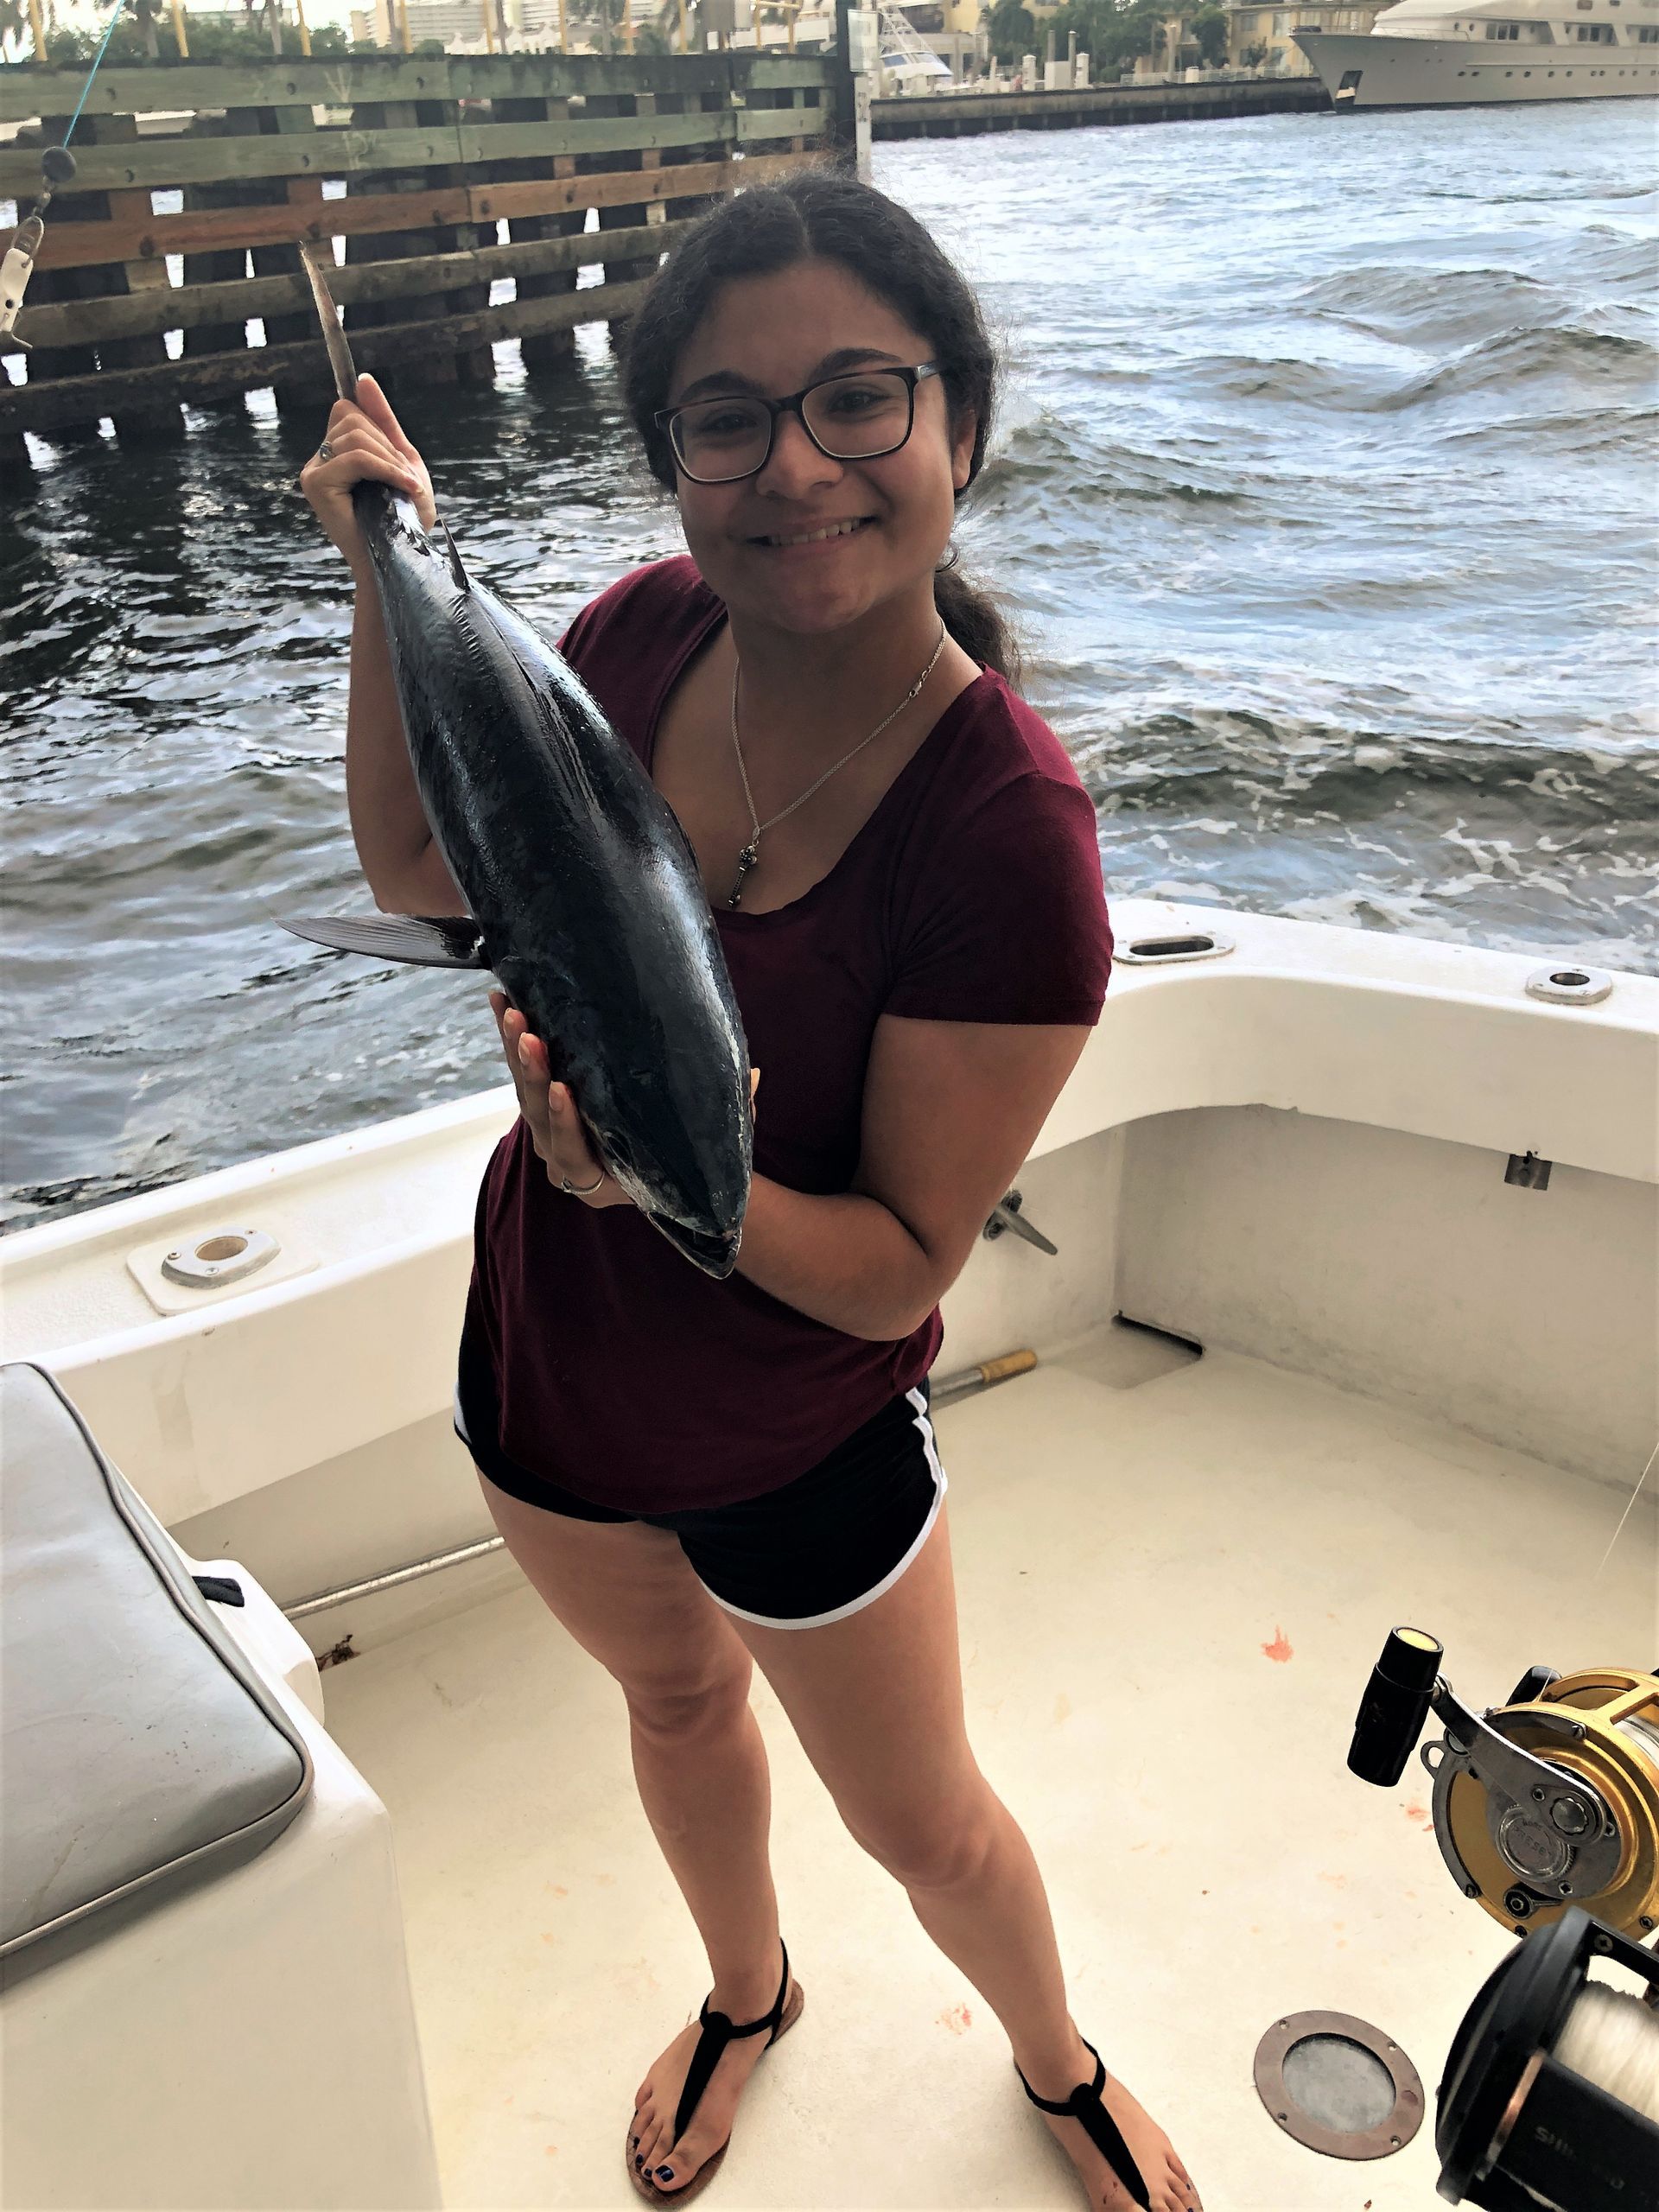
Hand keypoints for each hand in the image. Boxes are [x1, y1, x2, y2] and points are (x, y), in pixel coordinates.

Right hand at [300, 372, 436, 570]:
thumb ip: (382, 421)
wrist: (403, 560)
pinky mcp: (316, 485)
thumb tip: (362, 379)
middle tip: (407, 481)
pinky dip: (387, 469)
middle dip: (389, 447)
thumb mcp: (400, 461)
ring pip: (354, 436)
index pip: (347, 409)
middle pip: (351, 418)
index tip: (400, 464)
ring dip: (391, 460)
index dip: (379, 427)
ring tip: (406, 488)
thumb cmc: (404, 519)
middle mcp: (318, 460)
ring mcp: (313, 472)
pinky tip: (404, 487)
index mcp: (335, 453)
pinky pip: (356, 457)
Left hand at [489, 992, 759, 1208]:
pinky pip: (521, 1075)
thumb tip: (753, 1075)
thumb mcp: (708, 1146)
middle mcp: (566, 1162)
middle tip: (530, 1035)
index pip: (573, 1155)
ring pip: (523, 1095)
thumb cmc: (689, 1162)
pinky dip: (509, 1040)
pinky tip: (501, 1001)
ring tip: (511, 1008)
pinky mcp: (542, 1107)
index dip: (565, 1124)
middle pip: (538, 1121)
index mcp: (601, 1181)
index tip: (563, 1090)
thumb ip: (730, 1116)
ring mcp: (551, 1134)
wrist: (664, 1174)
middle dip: (533, 1076)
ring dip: (515, 1051)